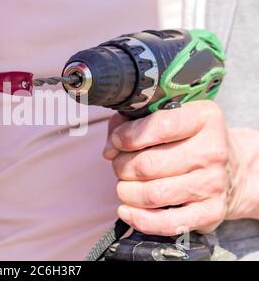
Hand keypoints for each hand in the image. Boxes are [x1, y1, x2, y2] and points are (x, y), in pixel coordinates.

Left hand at [103, 101, 231, 235]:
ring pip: (152, 194)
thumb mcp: (167, 118)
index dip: (127, 136)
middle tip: (119, 166)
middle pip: (148, 164)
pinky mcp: (210, 212)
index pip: (159, 126)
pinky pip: (166, 223)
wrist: (230, 169)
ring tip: (124, 186)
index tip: (115, 142)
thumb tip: (110, 147)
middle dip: (121, 167)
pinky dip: (138, 219)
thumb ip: (132, 122)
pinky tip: (126, 210)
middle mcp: (212, 151)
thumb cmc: (186, 141)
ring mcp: (212, 184)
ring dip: (126, 191)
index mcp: (203, 119)